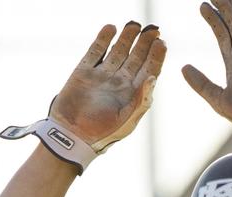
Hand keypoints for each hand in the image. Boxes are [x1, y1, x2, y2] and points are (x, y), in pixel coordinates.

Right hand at [51, 21, 165, 149]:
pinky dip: (102, 40)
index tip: (161, 42)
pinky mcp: (83, 72)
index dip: (156, 56)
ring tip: (134, 25)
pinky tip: (111, 28)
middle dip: (144, 43)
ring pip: (117, 51)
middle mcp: (119, 82)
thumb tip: (154, 78)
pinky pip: (95, 52)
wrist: (70, 137)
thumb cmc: (102, 134)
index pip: (149, 70)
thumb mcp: (127, 121)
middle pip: (136, 57)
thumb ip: (141, 101)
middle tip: (152, 29)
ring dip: (126, 38)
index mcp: (133, 94)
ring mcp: (101, 76)